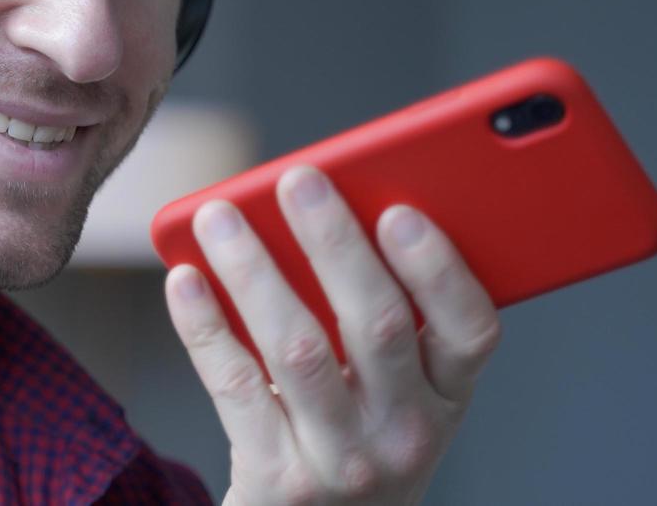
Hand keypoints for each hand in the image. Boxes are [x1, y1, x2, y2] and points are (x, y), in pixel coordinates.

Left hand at [164, 166, 500, 504]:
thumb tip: (324, 205)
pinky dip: (205, 326)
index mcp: (448, 396)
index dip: (437, 268)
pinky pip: (236, 386)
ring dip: (254, 271)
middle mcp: (406, 434)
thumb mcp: (399, 391)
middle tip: (296, 180)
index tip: (398, 209)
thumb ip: (385, 315)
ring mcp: (341, 461)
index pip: (471, 329)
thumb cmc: (357, 435)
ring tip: (218, 216)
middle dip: (334, 244)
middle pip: (377, 326)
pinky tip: (185, 279)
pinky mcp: (276, 478)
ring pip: (297, 348)